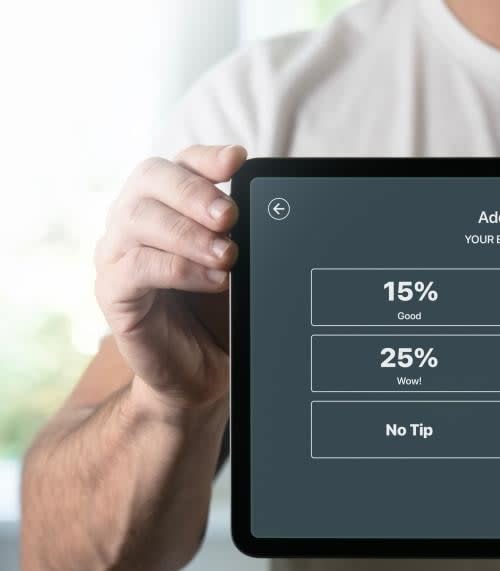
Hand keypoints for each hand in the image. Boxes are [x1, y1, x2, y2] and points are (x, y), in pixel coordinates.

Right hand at [95, 144, 246, 412]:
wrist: (202, 372)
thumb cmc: (221, 311)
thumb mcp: (239, 266)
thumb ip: (244, 234)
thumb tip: (273, 206)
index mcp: (167, 204)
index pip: (179, 163)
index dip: (206, 157)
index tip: (238, 161)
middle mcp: (135, 220)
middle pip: (150, 178)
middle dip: (194, 192)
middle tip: (230, 215)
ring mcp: (118, 254)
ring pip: (138, 218)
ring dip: (188, 233)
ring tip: (227, 255)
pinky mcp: (113, 293)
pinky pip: (137, 269)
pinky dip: (180, 269)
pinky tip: (213, 280)